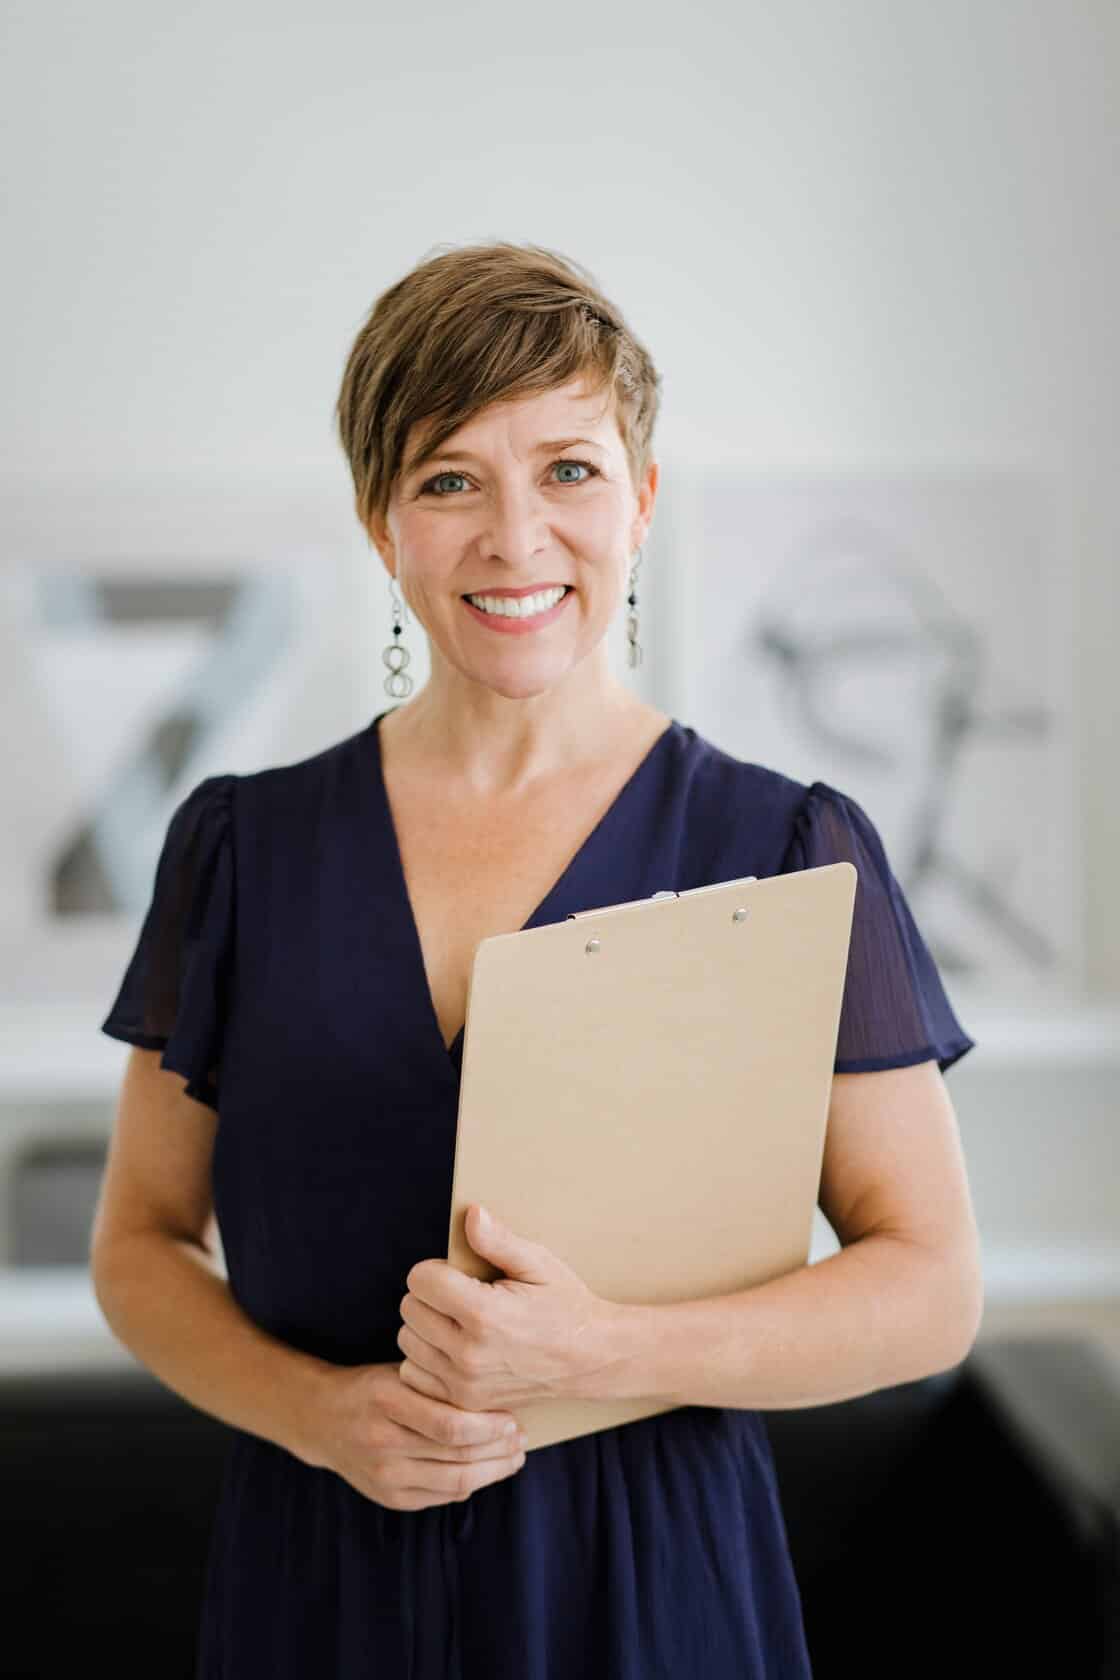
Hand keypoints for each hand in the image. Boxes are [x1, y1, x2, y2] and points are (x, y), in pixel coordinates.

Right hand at [305, 1360, 528, 1511]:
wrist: (323, 1419)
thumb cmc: (372, 1387)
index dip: (490, 1427)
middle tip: (522, 1439)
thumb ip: (439, 1383)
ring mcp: (385, 1476)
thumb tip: (497, 1394)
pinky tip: (485, 1470)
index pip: (451, 1426)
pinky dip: (468, 1484)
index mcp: (387, 1401)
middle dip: (499, 1450)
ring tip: (514, 1457)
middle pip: (457, 1457)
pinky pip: (440, 1496)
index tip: (513, 1418)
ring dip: (492, 1471)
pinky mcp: (388, 1498)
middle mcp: (383, 1443)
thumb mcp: (400, 1371)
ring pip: (454, 1483)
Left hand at [397, 1204, 612, 1413]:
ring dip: (425, 1327)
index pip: (420, 1280)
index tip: (457, 1273)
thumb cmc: (563, 1304)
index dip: (436, 1269)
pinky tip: (452, 1348)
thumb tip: (471, 1214)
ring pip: (407, 1341)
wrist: (590, 1358)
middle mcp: (468, 1354)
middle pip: (409, 1308)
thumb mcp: (538, 1263)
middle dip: (429, 1295)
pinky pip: (413, 1374)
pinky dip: (425, 1359)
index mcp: (484, 1314)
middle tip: (460, 1296)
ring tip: (458, 1322)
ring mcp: (464, 1384)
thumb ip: (499, 1240)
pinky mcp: (463, 1403)